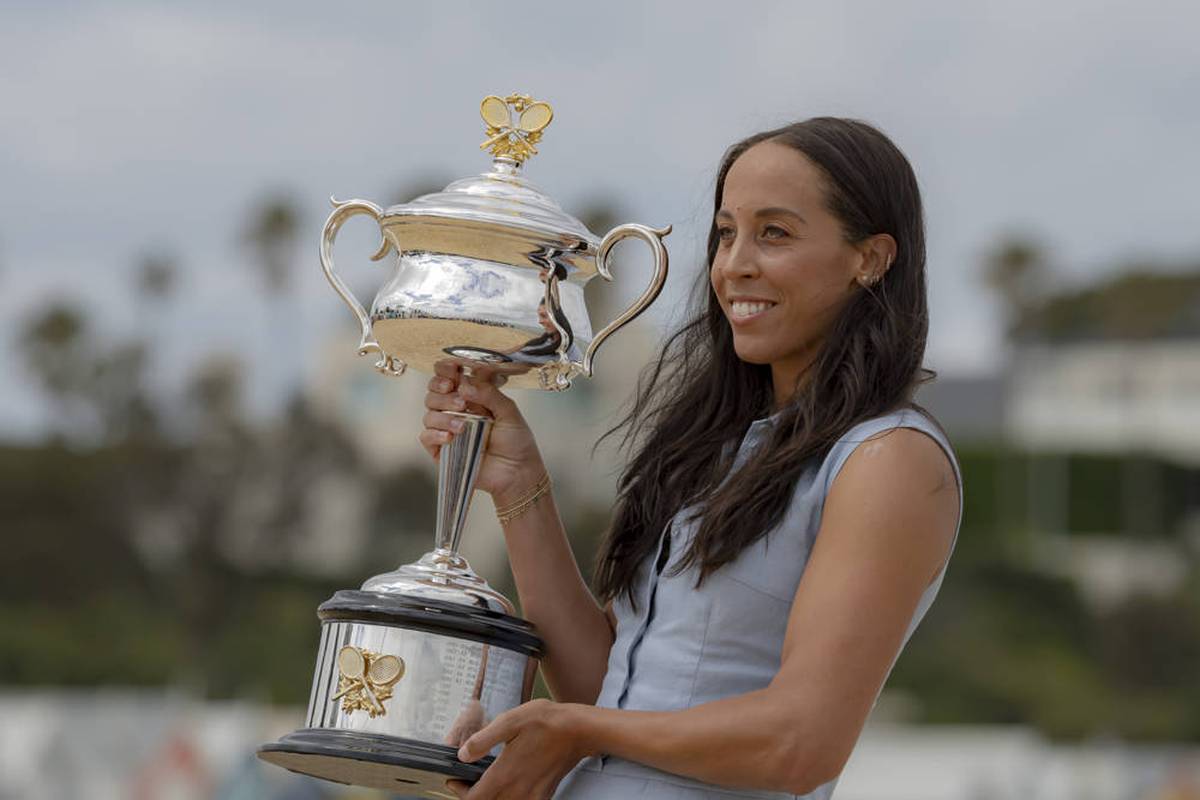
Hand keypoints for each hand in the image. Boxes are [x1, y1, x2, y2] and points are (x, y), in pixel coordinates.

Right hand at [419, 361, 547, 504]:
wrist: (518, 472)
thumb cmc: (517, 442)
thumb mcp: (509, 411)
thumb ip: (489, 393)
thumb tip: (465, 384)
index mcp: (471, 397)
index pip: (449, 378)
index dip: (445, 371)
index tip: (452, 371)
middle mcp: (456, 411)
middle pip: (433, 393)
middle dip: (442, 393)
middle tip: (460, 401)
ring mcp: (447, 430)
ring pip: (428, 414)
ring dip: (443, 416)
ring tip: (462, 425)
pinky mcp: (441, 450)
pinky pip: (426, 437)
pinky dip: (435, 434)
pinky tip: (450, 437)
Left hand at [446, 699, 591, 799]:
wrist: (580, 731)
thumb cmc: (548, 722)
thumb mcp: (510, 721)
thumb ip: (483, 740)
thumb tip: (463, 754)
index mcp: (505, 774)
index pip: (473, 799)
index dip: (458, 791)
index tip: (454, 779)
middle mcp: (517, 791)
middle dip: (472, 795)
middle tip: (467, 780)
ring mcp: (532, 796)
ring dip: (490, 797)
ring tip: (485, 781)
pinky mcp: (543, 795)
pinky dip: (508, 798)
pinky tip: (508, 783)